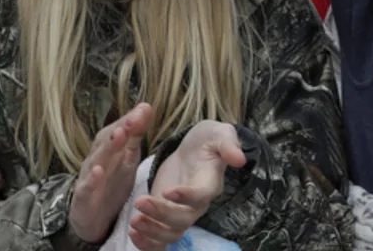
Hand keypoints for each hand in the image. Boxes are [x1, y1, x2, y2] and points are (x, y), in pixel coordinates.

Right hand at [68, 104, 152, 243]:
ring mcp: (88, 178)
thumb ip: (135, 136)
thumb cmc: (111, 184)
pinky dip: (91, 179)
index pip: (118, 130)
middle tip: (134, 118)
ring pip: (96, 160)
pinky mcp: (82, 198)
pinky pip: (86, 188)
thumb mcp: (127, 159)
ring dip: (107, 147)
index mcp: (109, 151)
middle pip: (106, 142)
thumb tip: (146, 106)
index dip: (130, 120)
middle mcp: (97, 160)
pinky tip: (97, 172)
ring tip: (118, 135)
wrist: (93, 220)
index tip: (145, 109)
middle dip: (120, 129)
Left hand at [130, 121, 245, 250]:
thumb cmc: (207, 140)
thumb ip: (228, 143)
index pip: (201, 196)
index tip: (167, 190)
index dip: (186, 197)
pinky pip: (161, 239)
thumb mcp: (218, 133)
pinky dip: (148, 244)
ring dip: (152, 231)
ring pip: (171, 233)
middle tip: (140, 201)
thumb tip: (240, 159)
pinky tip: (133, 234)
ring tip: (134, 220)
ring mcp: (182, 213)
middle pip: (183, 220)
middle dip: (161, 214)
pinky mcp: (167, 216)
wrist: (194, 149)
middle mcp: (197, 204)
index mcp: (209, 184)